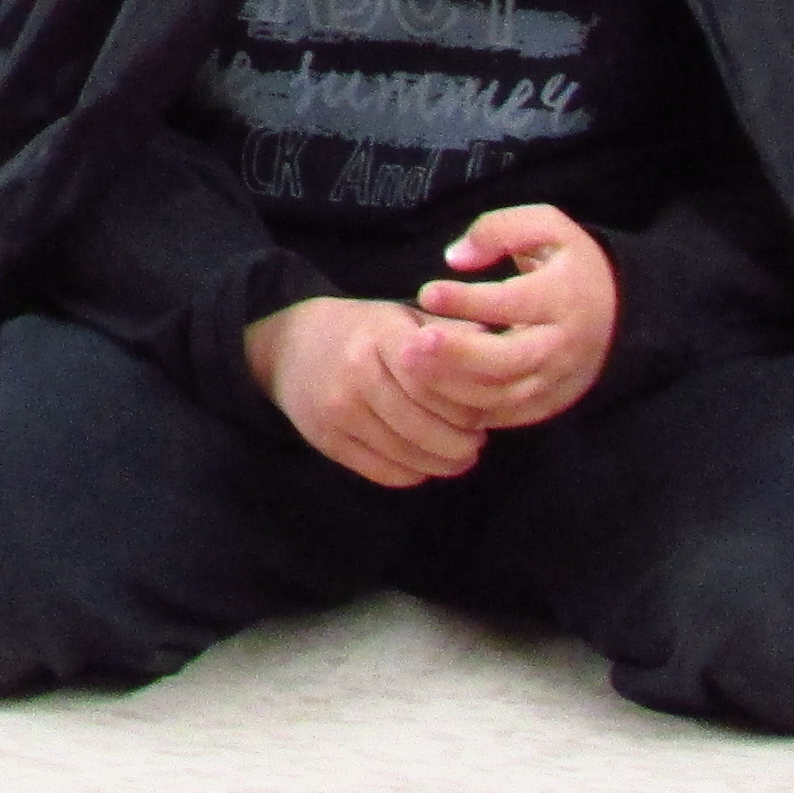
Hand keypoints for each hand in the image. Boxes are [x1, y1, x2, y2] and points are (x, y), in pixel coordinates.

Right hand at [246, 293, 488, 486]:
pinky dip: (414, 473)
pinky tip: (421, 459)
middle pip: (431, 427)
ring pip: (412, 456)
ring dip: (445, 463)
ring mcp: (338, 411)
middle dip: (465, 443)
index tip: (484, 414)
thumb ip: (450, 336)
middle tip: (476, 440)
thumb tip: (507, 348)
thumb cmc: (360, 332)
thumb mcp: (402, 319)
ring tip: (456, 454)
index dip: (473, 408)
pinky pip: (387, 473)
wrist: (286, 346)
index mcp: (381, 338)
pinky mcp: (327, 440)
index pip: (443, 386)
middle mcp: (357, 374)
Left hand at [408, 206, 618, 434]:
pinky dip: (471, 409)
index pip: (515, 303)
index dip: (469, 301)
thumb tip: (455, 258)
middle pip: (510, 360)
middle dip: (458, 355)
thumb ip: (499, 230)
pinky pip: (510, 415)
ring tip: (409, 365)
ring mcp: (559, 379)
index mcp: (564, 297)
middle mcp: (564, 345)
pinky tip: (433, 393)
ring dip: (455, 385)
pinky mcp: (552, 401)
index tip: (427, 293)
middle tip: (412, 344)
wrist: (622, 311)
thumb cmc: (570, 263)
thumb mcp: (546, 226)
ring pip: (506, 394)